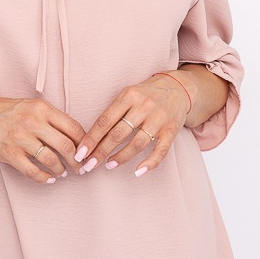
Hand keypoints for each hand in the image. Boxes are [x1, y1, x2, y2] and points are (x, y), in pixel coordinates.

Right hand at [0, 93, 87, 182]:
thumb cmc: (7, 111)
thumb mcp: (32, 106)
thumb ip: (52, 119)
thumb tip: (76, 137)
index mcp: (42, 109)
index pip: (74, 128)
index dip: (85, 144)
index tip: (87, 153)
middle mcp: (33, 122)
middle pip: (67, 146)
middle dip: (77, 161)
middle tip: (80, 168)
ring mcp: (20, 138)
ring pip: (51, 160)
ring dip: (61, 170)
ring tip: (63, 173)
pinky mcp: (9, 153)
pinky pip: (32, 171)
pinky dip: (43, 178)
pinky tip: (48, 178)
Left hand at [72, 73, 196, 176]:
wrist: (180, 87)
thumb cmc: (147, 93)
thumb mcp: (129, 94)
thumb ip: (113, 112)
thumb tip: (91, 136)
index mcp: (128, 96)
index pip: (105, 121)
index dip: (91, 139)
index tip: (80, 153)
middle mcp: (143, 107)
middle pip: (118, 134)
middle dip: (101, 152)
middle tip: (89, 166)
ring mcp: (159, 119)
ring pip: (137, 143)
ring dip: (121, 157)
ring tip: (108, 166)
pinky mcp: (172, 130)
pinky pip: (160, 150)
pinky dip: (149, 163)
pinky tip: (137, 171)